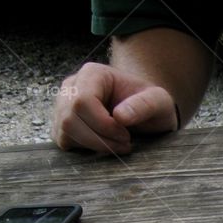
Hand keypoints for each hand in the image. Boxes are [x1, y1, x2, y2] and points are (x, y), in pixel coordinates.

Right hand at [52, 62, 177, 153]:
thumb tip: (120, 117)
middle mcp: (72, 86)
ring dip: (93, 146)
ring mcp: (64, 104)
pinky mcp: (63, 122)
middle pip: (70, 119)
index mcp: (93, 74)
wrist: (143, 107)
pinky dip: (85, 149)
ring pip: (64, 131)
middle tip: (126, 144)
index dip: (103, 125)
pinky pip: (63, 140)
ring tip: (118, 145)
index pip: (82, 101)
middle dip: (100, 139)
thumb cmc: (151, 102)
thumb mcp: (160, 101)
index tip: (126, 135)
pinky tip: (105, 145)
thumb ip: (144, 105)